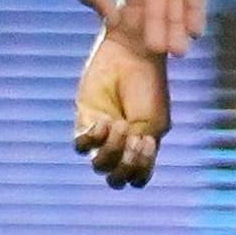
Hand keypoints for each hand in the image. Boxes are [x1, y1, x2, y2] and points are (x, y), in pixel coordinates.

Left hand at [70, 28, 170, 187]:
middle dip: (125, 167)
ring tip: (119, 125)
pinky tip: (104, 121)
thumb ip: (143, 149)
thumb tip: (126, 165)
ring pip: (100, 166)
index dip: (141, 170)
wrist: (132, 54)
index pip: (138, 177)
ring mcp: (102, 135)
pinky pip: (81, 146)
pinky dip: (94, 138)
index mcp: (142, 147)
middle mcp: (121, 145)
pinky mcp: (84, 120)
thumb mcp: (154, 122)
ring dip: (112, 150)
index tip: (148, 142)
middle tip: (133, 140)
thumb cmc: (149, 86)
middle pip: (117, 180)